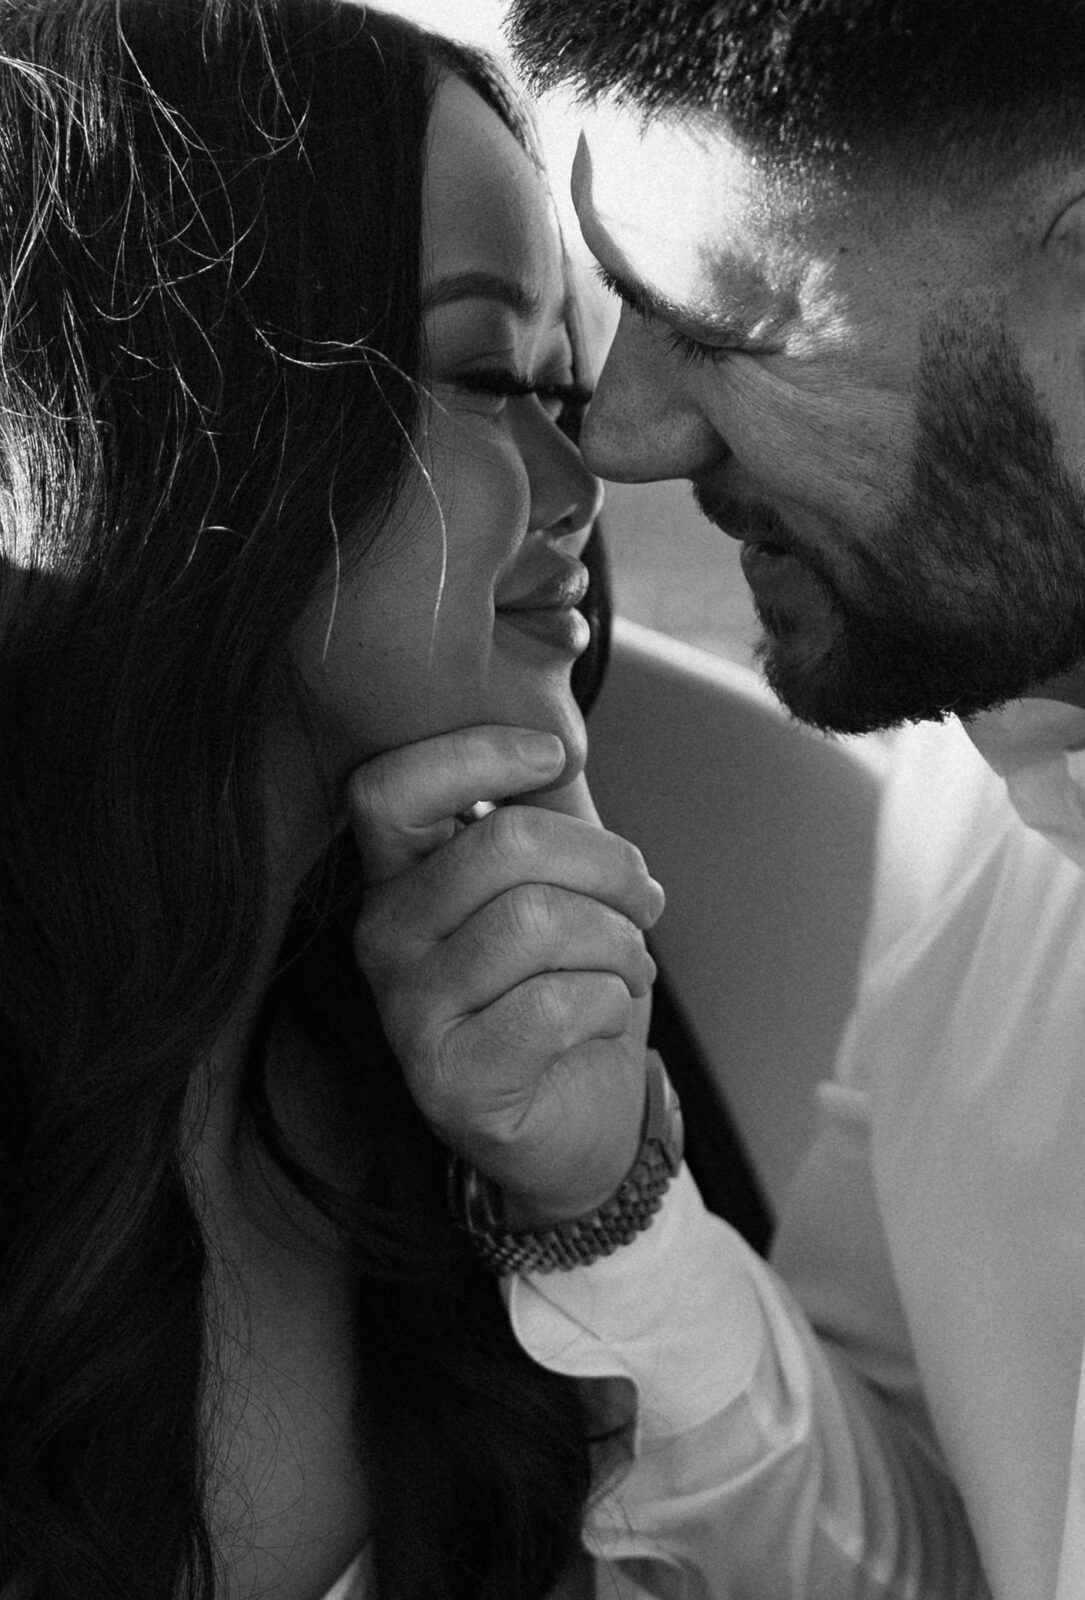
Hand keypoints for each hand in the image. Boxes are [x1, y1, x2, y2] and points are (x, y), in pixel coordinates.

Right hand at [348, 726, 663, 1222]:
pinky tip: (605, 1011)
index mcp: (400, 874)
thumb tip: (553, 726)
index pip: (388, 788)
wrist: (584, 1114)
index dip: (476, 755)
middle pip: (499, 844)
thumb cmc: (568, 983)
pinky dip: (609, 999)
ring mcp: (407, 1013)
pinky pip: (554, 1005)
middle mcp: (383, 937)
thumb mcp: (563, 878)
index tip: (550, 760)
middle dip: (606, 862)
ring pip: (536, 922)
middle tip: (644, 899)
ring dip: (618, 940)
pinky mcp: (449, 1082)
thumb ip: (548, 802)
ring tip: (631, 962)